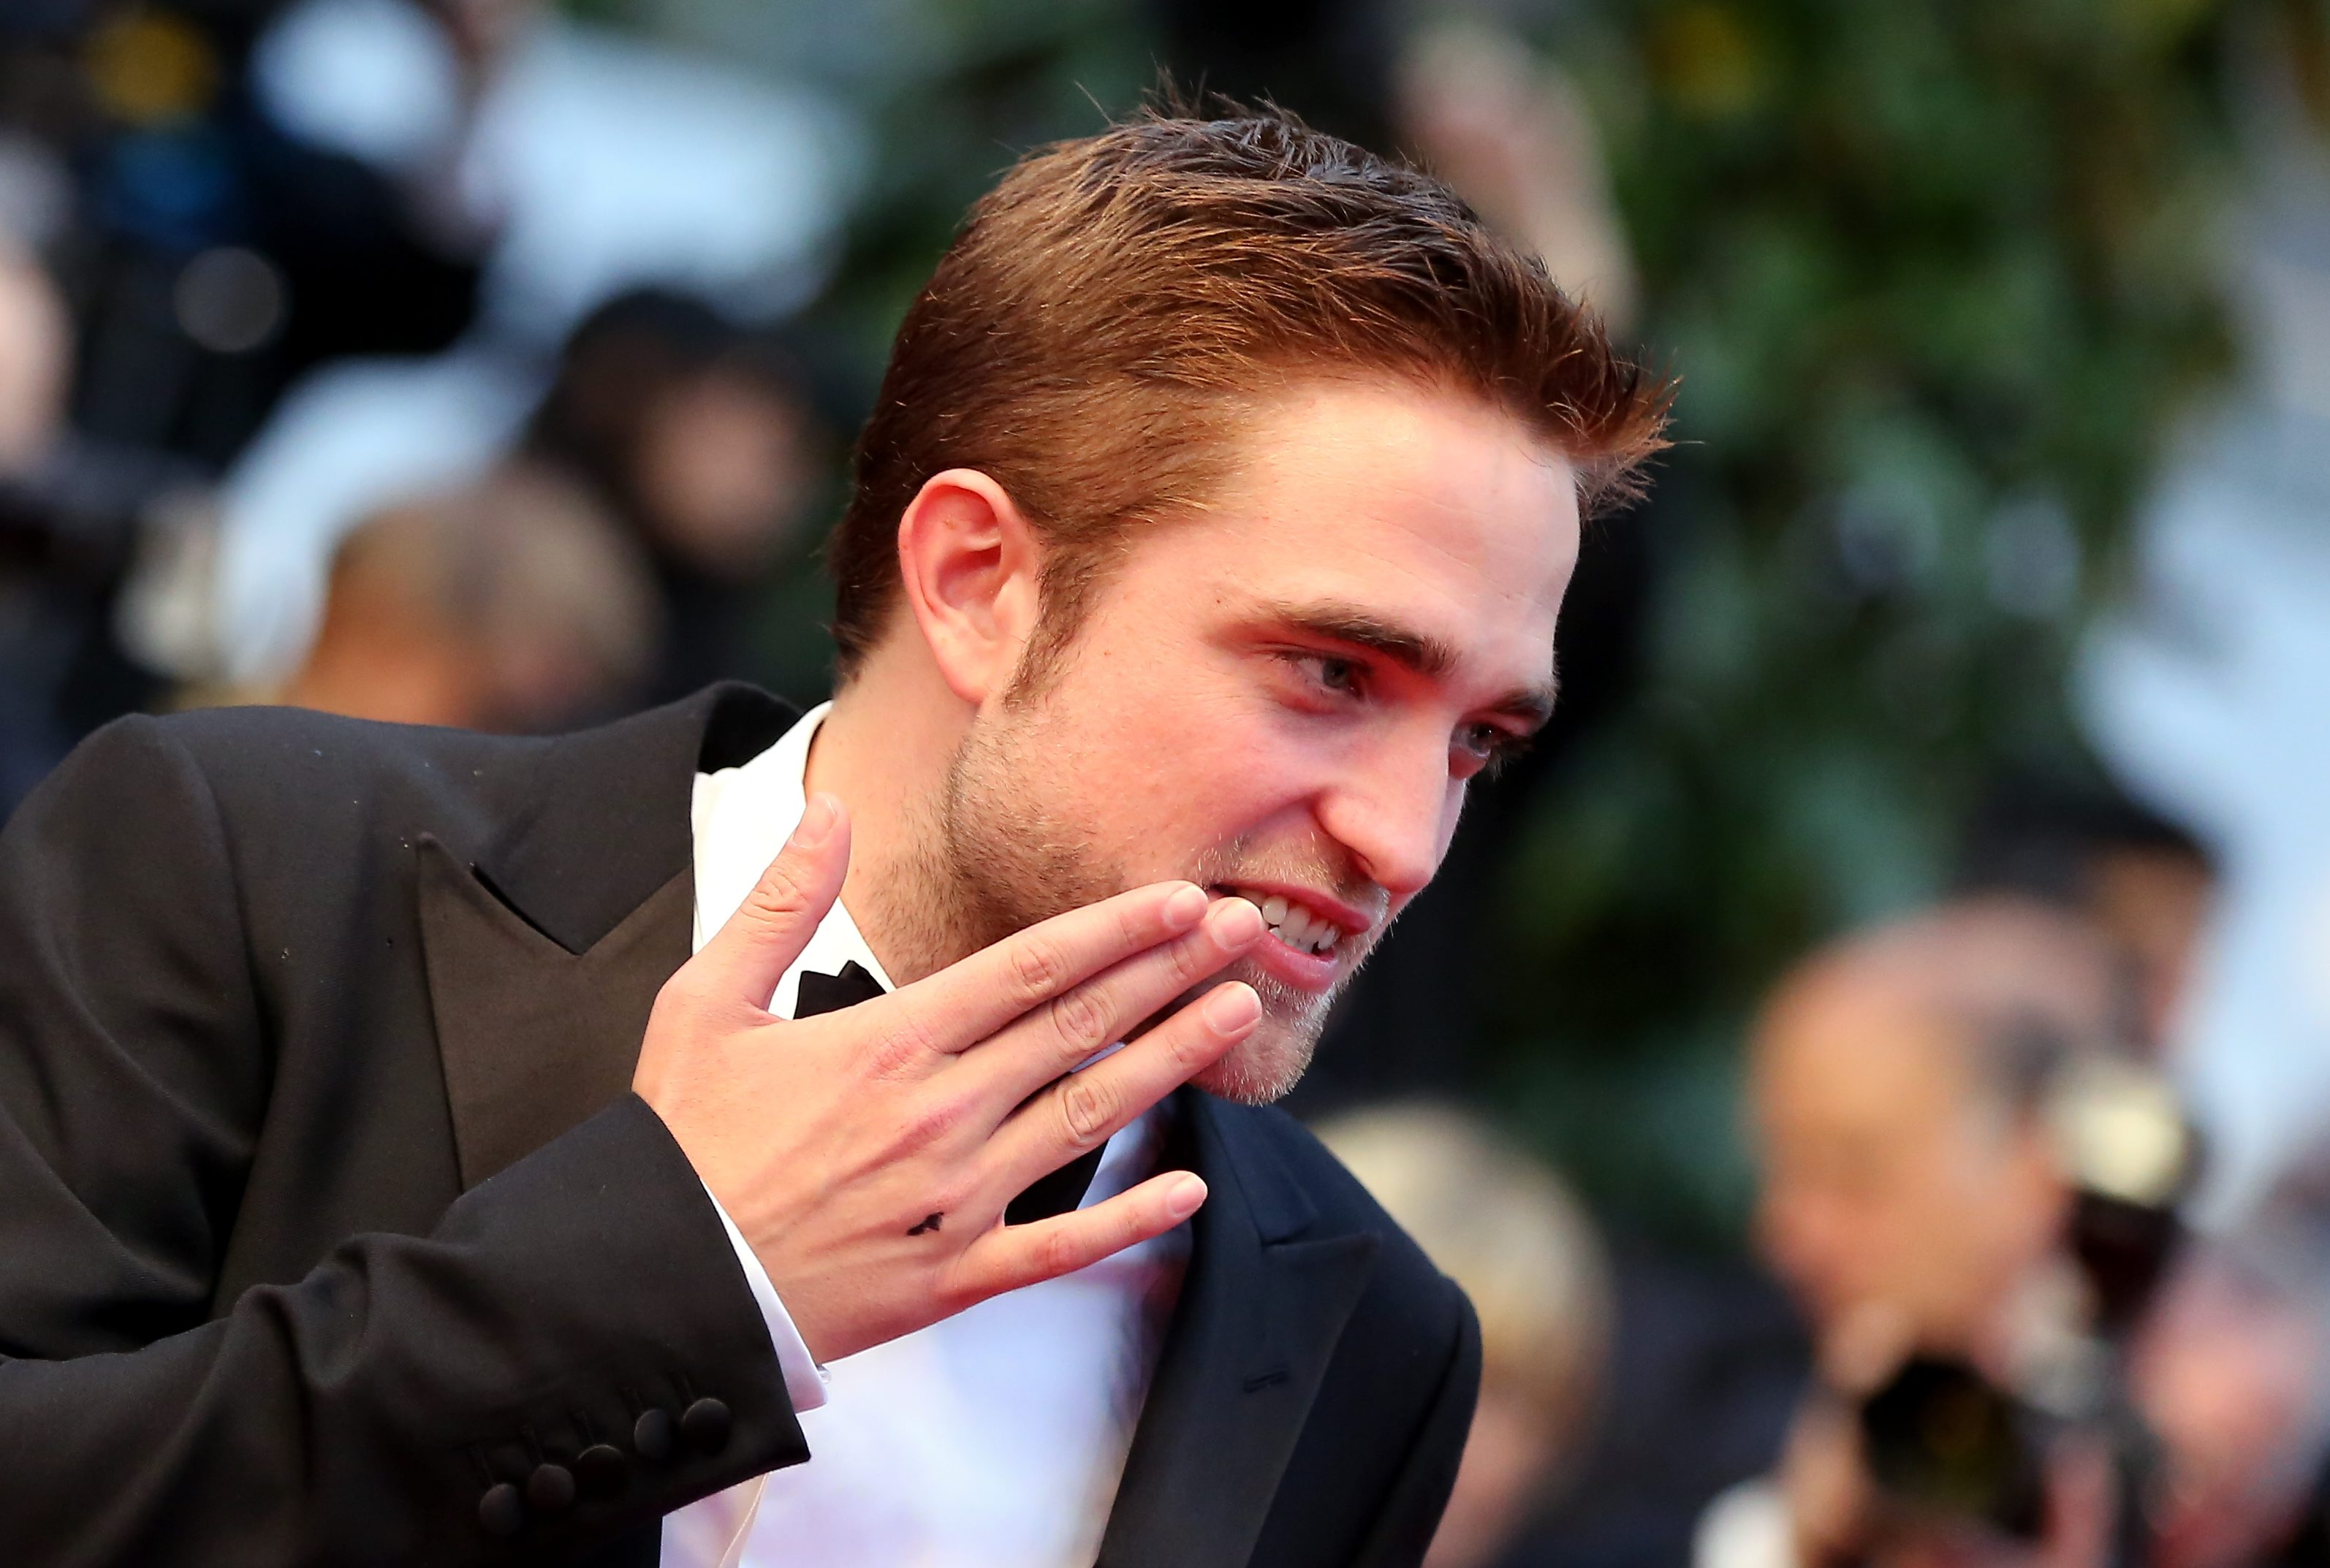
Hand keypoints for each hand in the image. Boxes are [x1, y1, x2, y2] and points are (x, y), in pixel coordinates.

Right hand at [632, 793, 1267, 1363]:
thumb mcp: (705, 1002)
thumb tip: (830, 810)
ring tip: (1243, 1013)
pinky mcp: (952, 1279)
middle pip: (1082, 1026)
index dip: (1120, 929)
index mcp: (889, 1042)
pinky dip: (1129, 1219)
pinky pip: (1058, 1246)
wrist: (652, 1290)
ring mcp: (955, 1199)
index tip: (1185, 896)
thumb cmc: (677, 1144)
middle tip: (1250, 930)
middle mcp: (940, 1114)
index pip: (1033, 968)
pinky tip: (1191, 1185)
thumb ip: (780, 901)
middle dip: (1174, 971)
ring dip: (1174, 1060)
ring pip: (1090, 1116)